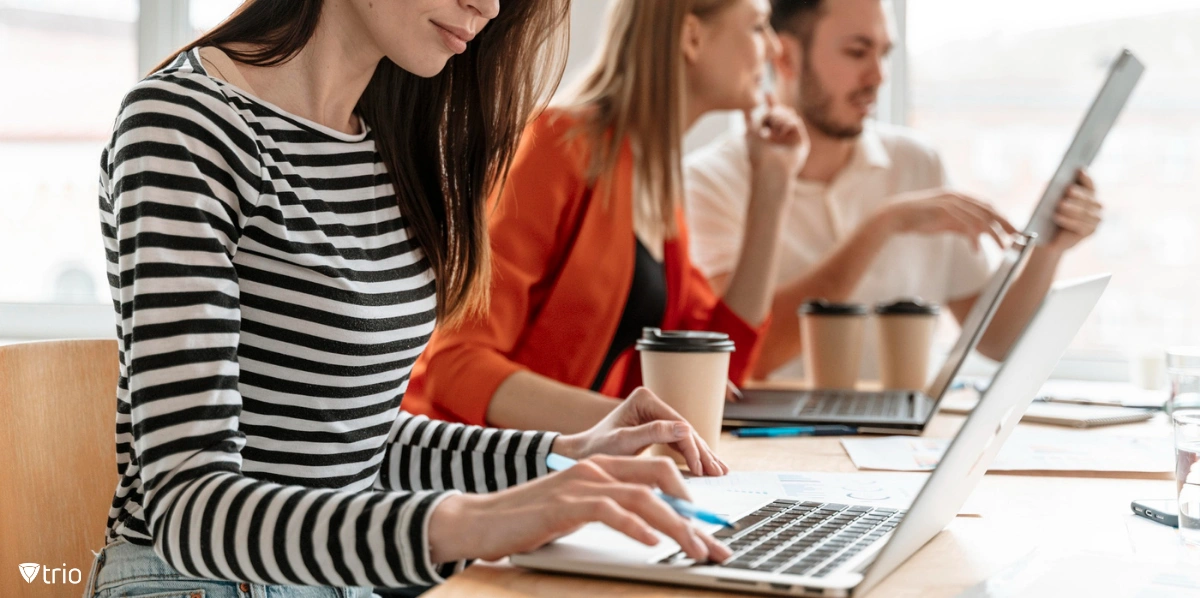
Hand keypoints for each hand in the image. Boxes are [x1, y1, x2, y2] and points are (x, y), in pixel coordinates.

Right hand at [428, 455, 732, 563]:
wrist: (479, 521)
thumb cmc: (530, 520)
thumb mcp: (580, 511)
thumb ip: (614, 511)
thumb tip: (655, 529)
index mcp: (603, 466)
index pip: (660, 474)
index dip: (692, 501)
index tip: (713, 530)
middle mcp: (597, 468)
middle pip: (661, 479)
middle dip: (695, 514)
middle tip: (714, 545)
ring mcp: (581, 484)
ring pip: (643, 496)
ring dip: (675, 525)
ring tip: (694, 548)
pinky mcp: (564, 504)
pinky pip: (609, 510)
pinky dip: (635, 526)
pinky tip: (652, 542)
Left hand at [553, 387, 728, 475]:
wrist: (581, 455)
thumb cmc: (596, 448)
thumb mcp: (624, 442)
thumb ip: (653, 433)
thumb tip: (686, 428)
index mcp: (644, 399)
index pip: (676, 424)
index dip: (692, 446)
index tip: (700, 467)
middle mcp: (652, 403)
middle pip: (684, 429)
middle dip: (702, 452)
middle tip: (718, 472)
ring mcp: (655, 415)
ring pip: (685, 436)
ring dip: (702, 455)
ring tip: (719, 472)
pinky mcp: (656, 428)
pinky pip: (678, 442)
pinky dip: (692, 456)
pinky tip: (706, 467)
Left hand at [744, 94, 809, 182]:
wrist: (769, 169)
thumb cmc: (757, 154)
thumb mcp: (751, 132)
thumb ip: (751, 118)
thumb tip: (746, 107)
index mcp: (769, 136)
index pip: (772, 116)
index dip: (771, 103)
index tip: (767, 93)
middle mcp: (781, 137)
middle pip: (781, 112)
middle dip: (774, 110)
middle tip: (767, 122)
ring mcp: (791, 139)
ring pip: (789, 114)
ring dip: (778, 117)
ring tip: (772, 129)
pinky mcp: (801, 142)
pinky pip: (795, 121)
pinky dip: (786, 123)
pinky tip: (781, 132)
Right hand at [875, 188, 1017, 249]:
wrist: (894, 216)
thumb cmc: (918, 220)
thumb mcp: (944, 223)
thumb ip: (961, 225)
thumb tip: (978, 234)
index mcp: (958, 198)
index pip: (987, 206)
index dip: (1002, 218)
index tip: (1013, 230)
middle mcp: (957, 196)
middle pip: (989, 209)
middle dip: (1005, 223)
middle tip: (1018, 237)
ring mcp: (950, 201)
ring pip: (980, 217)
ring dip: (994, 233)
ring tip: (1003, 246)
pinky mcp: (943, 209)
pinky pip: (965, 224)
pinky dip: (973, 238)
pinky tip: (976, 250)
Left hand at [1046, 169, 1100, 252]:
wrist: (1047, 238)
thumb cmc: (1049, 215)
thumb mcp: (1050, 200)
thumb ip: (1056, 190)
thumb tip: (1055, 181)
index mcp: (1089, 194)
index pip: (1089, 184)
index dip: (1085, 177)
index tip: (1079, 169)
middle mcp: (1097, 206)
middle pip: (1088, 198)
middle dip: (1078, 193)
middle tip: (1068, 189)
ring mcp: (1096, 219)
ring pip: (1084, 212)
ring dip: (1072, 208)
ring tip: (1060, 204)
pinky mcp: (1090, 231)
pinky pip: (1080, 225)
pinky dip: (1068, 220)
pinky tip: (1058, 217)